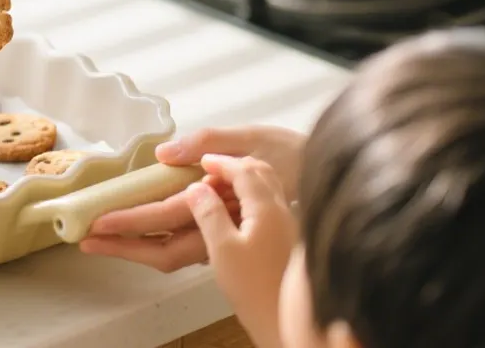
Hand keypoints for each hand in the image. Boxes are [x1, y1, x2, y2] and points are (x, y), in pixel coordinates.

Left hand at [80, 125, 304, 271]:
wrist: (322, 172)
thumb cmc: (289, 152)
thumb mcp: (251, 136)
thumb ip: (208, 142)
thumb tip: (165, 152)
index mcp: (225, 200)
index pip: (171, 214)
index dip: (133, 220)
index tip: (100, 222)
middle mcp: (223, 225)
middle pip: (166, 248)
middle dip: (124, 245)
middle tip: (87, 239)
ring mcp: (225, 233)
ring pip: (174, 251)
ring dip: (137, 246)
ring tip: (102, 238)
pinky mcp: (225, 231)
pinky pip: (185, 243)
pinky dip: (156, 240)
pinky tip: (138, 232)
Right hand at [187, 155, 296, 347]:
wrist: (286, 322)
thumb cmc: (255, 288)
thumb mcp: (223, 251)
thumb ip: (209, 214)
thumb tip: (195, 188)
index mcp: (266, 206)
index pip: (244, 169)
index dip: (221, 162)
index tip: (202, 161)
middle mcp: (282, 209)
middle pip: (260, 173)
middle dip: (235, 166)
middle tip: (211, 172)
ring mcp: (288, 223)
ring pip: (267, 188)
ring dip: (246, 180)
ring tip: (222, 190)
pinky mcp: (289, 238)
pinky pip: (270, 203)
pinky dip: (253, 196)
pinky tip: (240, 213)